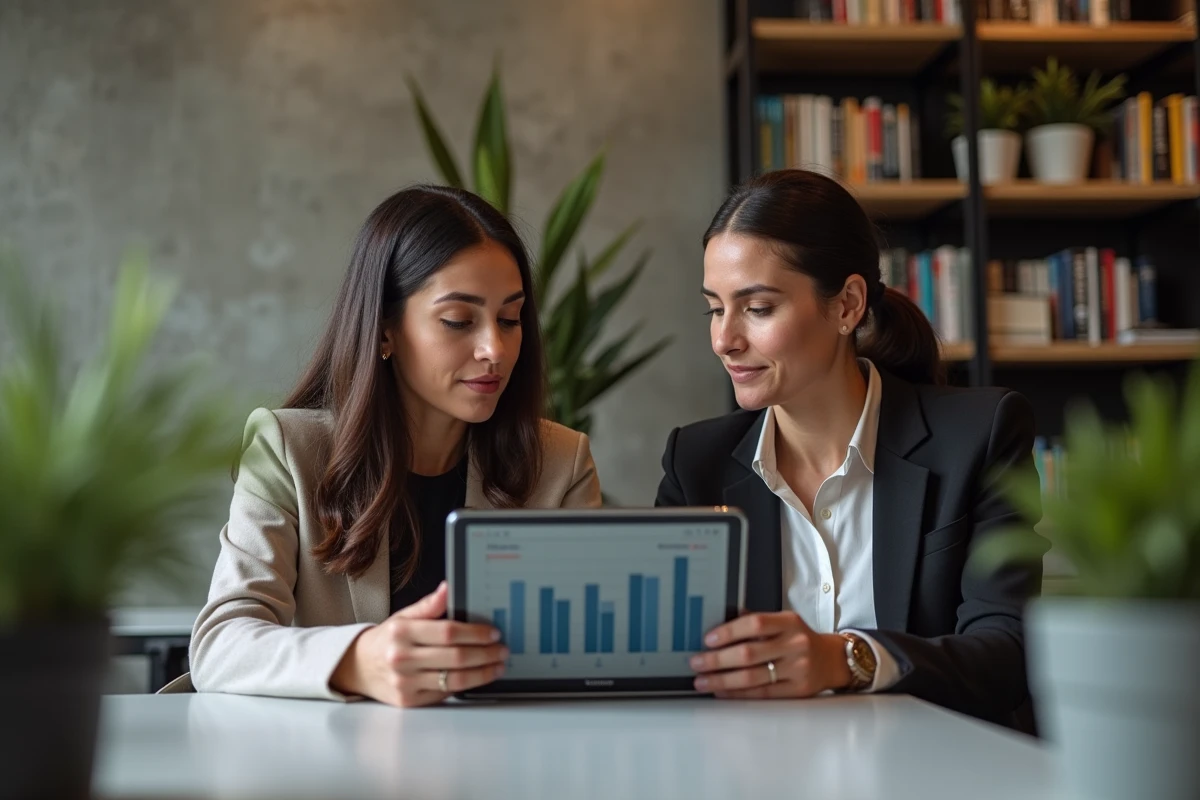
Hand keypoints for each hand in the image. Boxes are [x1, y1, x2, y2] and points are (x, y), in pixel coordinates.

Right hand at [330, 581, 507, 706]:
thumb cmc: (387, 640)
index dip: (475, 633)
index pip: (448, 632)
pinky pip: (445, 694)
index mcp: (402, 631)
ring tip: (497, 666)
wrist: (359, 667)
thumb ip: (428, 605)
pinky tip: (478, 677)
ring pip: (454, 680)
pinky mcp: (409, 701)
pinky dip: (466, 685)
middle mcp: (402, 658)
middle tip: (502, 650)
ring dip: (483, 673)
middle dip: (486, 654)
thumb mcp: (403, 616)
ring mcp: (405, 682)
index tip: (493, 633)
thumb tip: (449, 588)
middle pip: (455, 657)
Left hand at [688, 612, 851, 698]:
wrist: (832, 659)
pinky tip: (722, 691)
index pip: (755, 623)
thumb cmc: (800, 638)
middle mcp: (795, 644)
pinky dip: (738, 694)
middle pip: (749, 653)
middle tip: (696, 662)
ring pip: (752, 677)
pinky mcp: (798, 690)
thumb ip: (756, 621)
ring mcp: (798, 668)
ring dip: (722, 680)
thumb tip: (719, 621)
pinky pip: (762, 693)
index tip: (708, 639)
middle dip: (717, 660)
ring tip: (702, 681)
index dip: (729, 631)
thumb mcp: (783, 622)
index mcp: (789, 622)